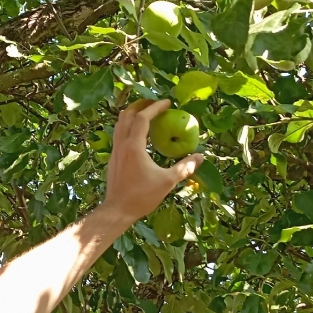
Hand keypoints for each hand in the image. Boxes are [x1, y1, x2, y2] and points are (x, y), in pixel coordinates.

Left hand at [101, 99, 203, 223]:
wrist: (117, 210)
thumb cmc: (141, 196)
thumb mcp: (167, 182)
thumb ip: (184, 168)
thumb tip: (200, 157)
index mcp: (133, 146)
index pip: (143, 118)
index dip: (155, 107)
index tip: (167, 102)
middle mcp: (121, 144)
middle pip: (127, 115)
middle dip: (140, 105)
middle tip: (154, 103)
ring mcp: (115, 151)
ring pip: (120, 124)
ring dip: (132, 115)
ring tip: (145, 114)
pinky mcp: (113, 158)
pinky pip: (119, 135)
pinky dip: (128, 127)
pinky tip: (138, 135)